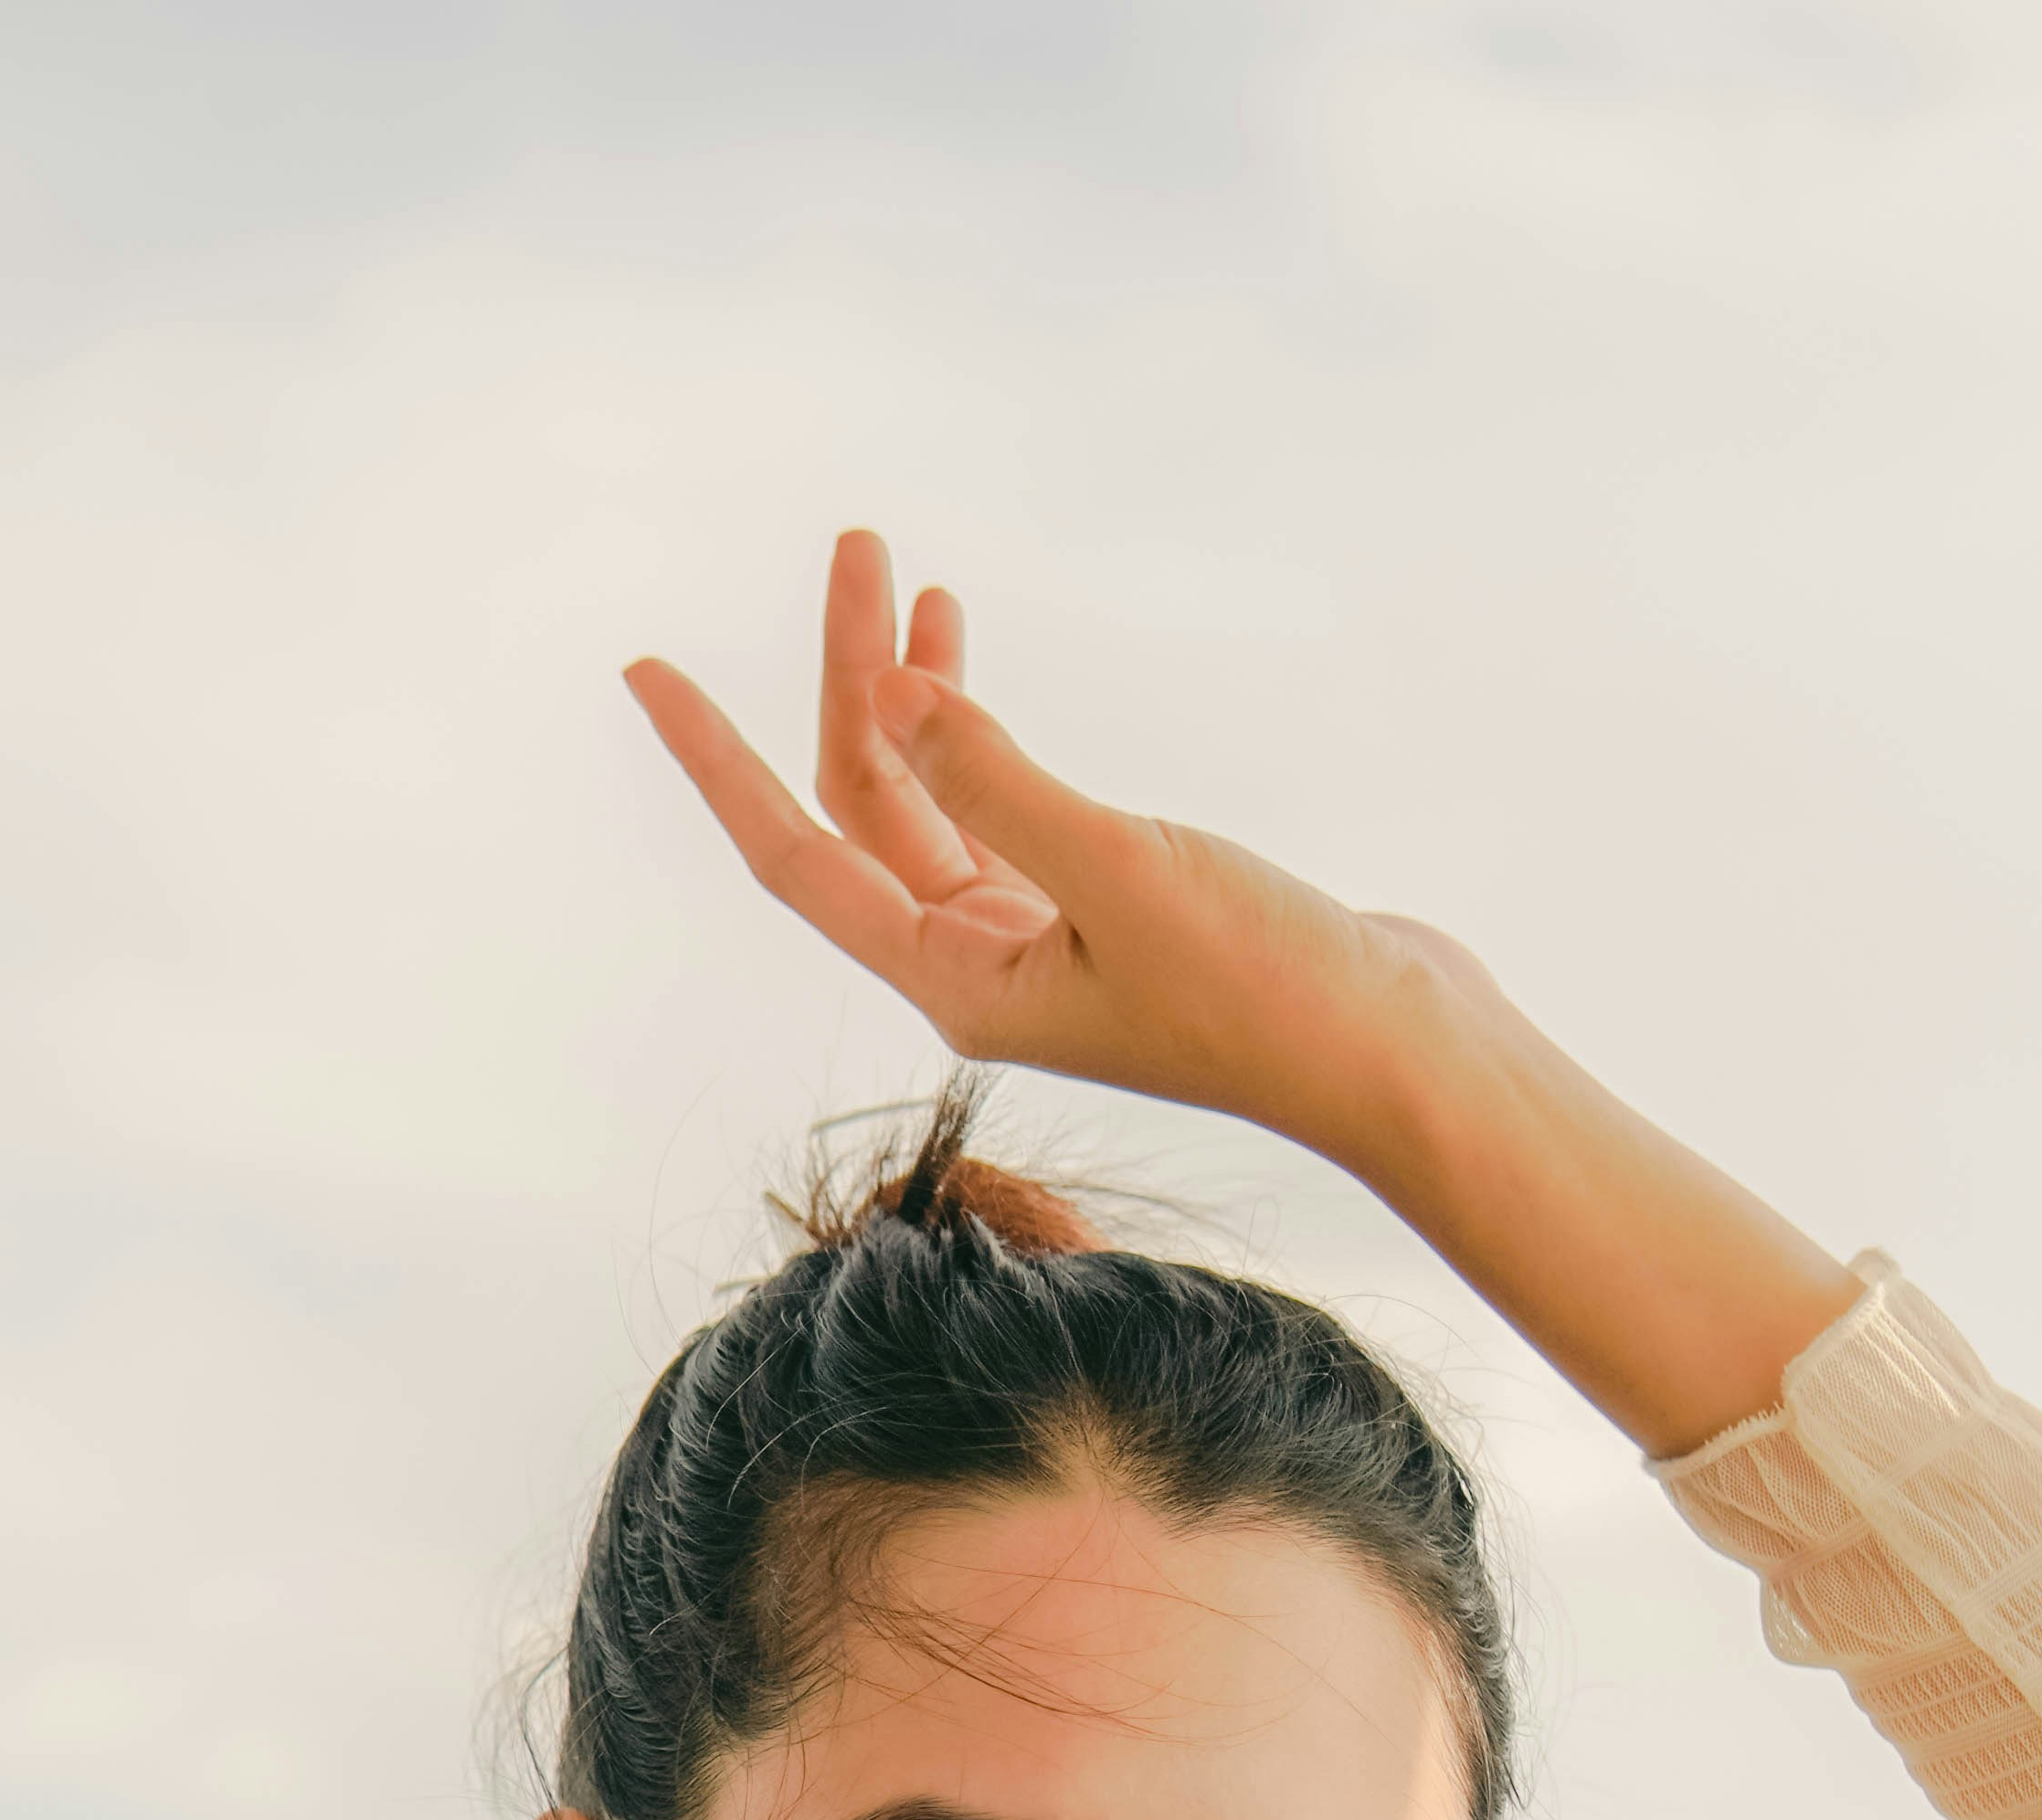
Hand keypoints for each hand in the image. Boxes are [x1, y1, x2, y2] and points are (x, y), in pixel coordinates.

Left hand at [625, 530, 1496, 1175]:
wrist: (1396, 1054)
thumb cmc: (1269, 988)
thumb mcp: (1123, 871)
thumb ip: (1003, 781)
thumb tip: (891, 698)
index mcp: (955, 981)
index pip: (798, 856)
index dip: (716, 762)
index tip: (645, 669)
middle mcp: (977, 969)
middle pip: (867, 807)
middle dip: (847, 680)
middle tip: (859, 542)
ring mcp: (1037, 945)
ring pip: (930, 803)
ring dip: (906, 697)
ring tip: (907, 584)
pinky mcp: (1101, 917)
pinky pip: (994, 810)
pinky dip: (973, 734)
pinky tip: (961, 667)